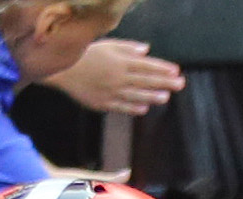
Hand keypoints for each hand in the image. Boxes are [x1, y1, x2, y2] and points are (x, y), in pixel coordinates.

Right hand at [49, 35, 182, 113]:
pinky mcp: (103, 103)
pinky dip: (133, 108)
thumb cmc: (85, 54)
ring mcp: (111, 92)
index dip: (162, 69)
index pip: (146, 65)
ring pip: (136, 95)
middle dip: (165, 82)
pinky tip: (144, 108)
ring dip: (153, 96)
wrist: (62, 70)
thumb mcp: (107, 45)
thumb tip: (146, 50)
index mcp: (120, 62)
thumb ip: (128, 48)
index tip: (176, 71)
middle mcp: (118, 77)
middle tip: (180, 84)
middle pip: (145, 81)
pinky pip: (121, 107)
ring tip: (166, 97)